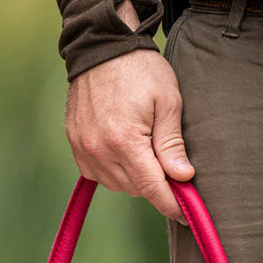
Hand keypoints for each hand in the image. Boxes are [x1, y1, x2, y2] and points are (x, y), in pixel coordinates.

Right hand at [65, 0, 193, 220]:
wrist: (101, 48)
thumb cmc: (140, 70)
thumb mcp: (168, 102)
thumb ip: (172, 143)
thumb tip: (182, 177)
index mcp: (125, 141)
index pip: (151, 188)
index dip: (172, 205)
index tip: (188, 214)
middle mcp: (99, 150)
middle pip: (134, 190)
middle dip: (155, 186)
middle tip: (172, 169)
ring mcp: (83, 148)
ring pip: (115, 184)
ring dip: (134, 179)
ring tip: (147, 154)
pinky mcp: (74, 142)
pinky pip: (96, 173)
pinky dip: (113, 171)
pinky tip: (124, 152)